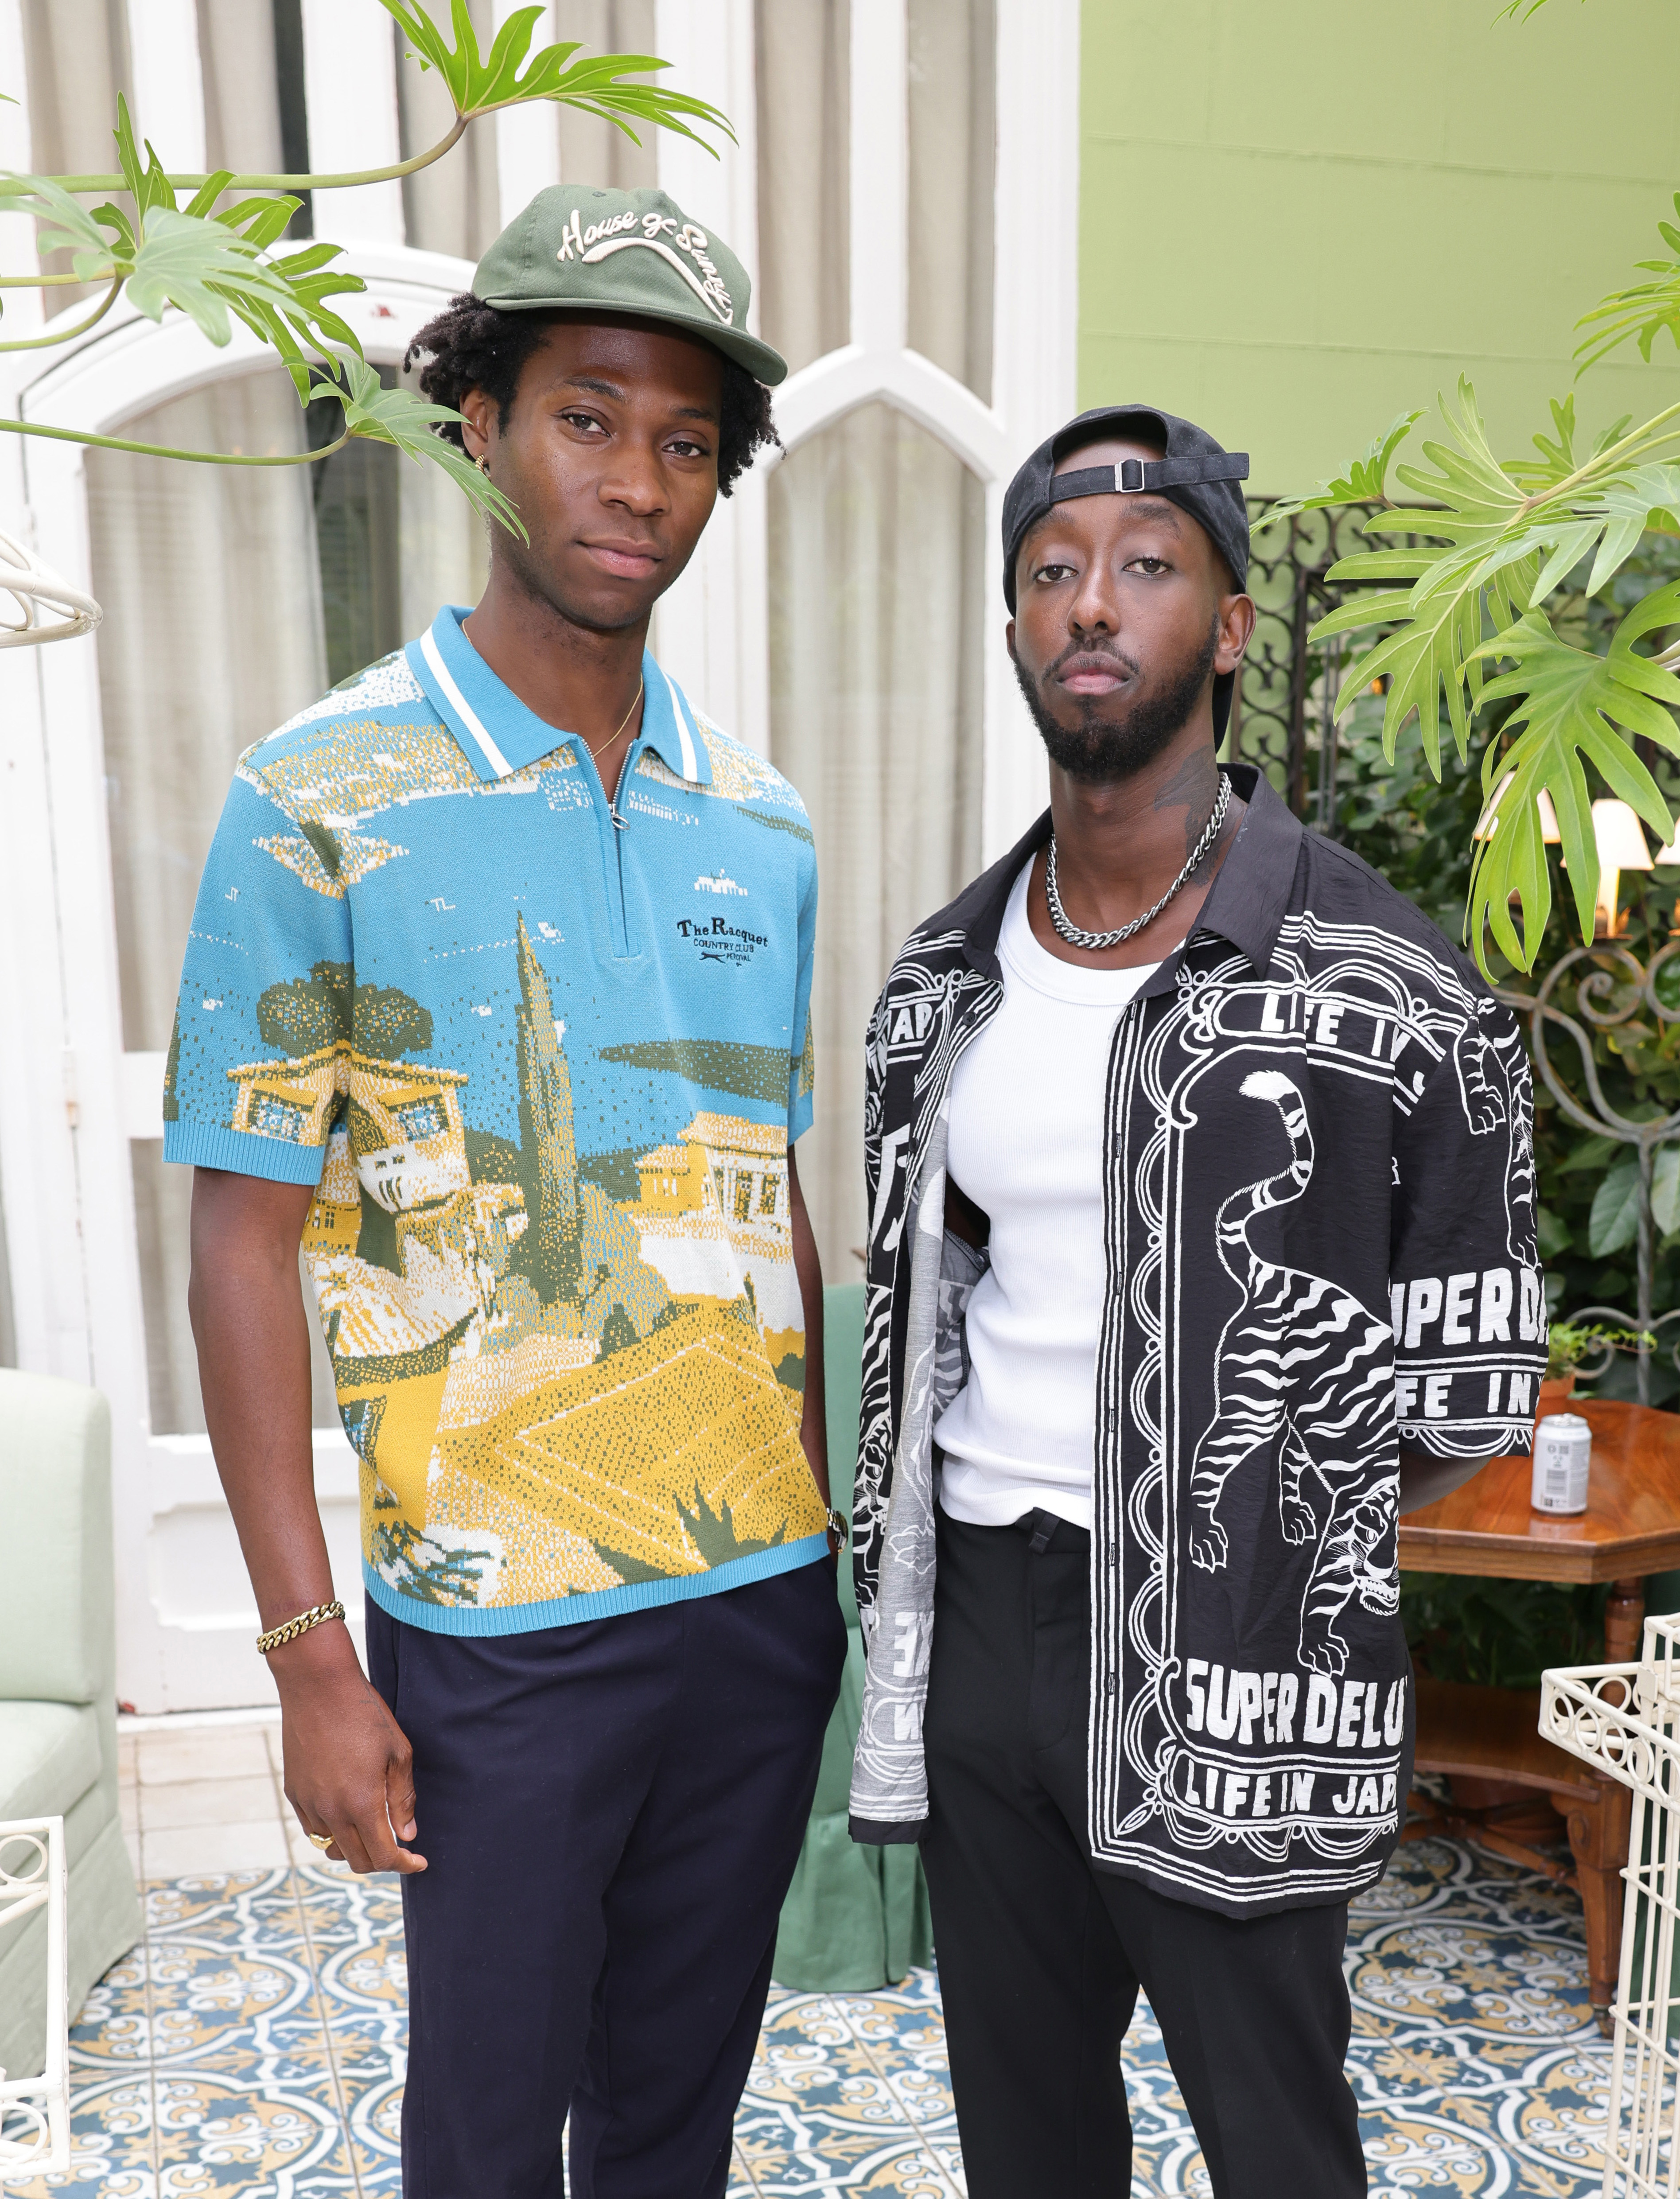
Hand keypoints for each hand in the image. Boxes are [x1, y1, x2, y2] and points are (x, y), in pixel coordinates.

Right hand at [270, 1625, 426, 1873]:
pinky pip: (314, 1828)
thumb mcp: (398, 1753)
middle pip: (357, 1861)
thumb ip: (403, 1799)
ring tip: (373, 1827)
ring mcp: (308, 1804)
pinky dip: (333, 1830)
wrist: (318, 1687)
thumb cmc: (364, 1714)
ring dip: (355, 1846)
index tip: (419, 1862)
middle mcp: (331, 1811)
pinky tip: (347, 1810)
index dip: (405, 1865)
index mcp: (361, 1803)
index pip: (383, 1857)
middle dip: (382, 1860)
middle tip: (399, 1844)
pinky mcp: (293, 1793)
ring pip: (332, 1847)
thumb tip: (407, 1834)